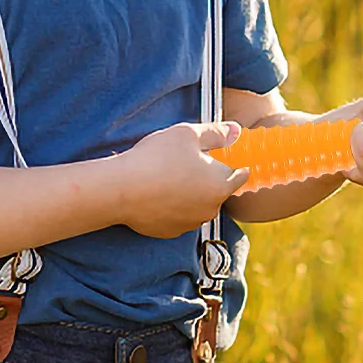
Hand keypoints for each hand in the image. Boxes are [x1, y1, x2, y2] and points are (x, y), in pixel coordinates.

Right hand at [120, 121, 248, 237]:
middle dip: (208, 178)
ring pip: (198, 204)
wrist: (122, 189)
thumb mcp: (188, 134)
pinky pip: (178, 216)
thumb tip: (236, 130)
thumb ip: (216, 133)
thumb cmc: (157, 158)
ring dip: (190, 193)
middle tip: (187, 162)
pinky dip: (173, 206)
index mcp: (221, 185)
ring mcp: (190, 223)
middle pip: (217, 190)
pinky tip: (158, 193)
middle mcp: (211, 209)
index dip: (236, 165)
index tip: (231, 161)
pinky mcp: (170, 232)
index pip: (240, 176)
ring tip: (169, 177)